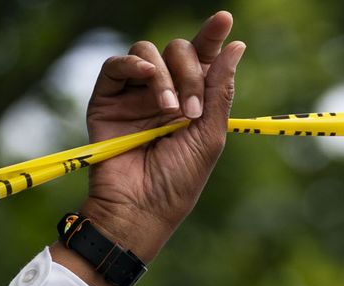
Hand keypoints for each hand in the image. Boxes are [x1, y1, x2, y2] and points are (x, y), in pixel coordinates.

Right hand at [54, 11, 244, 285]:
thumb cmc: (178, 181)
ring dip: (164, 76)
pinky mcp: (107, 99)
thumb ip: (219, 89)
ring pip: (148, 53)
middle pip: (177, 51)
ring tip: (170, 111)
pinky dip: (132, 66)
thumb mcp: (209, 135)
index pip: (203, 58)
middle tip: (192, 110)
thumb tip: (236, 46)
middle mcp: (163, 91)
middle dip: (190, 72)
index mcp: (193, 99)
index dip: (212, 36)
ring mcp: (135, 94)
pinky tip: (146, 80)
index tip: (225, 19)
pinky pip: (116, 66)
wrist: (142, 207)